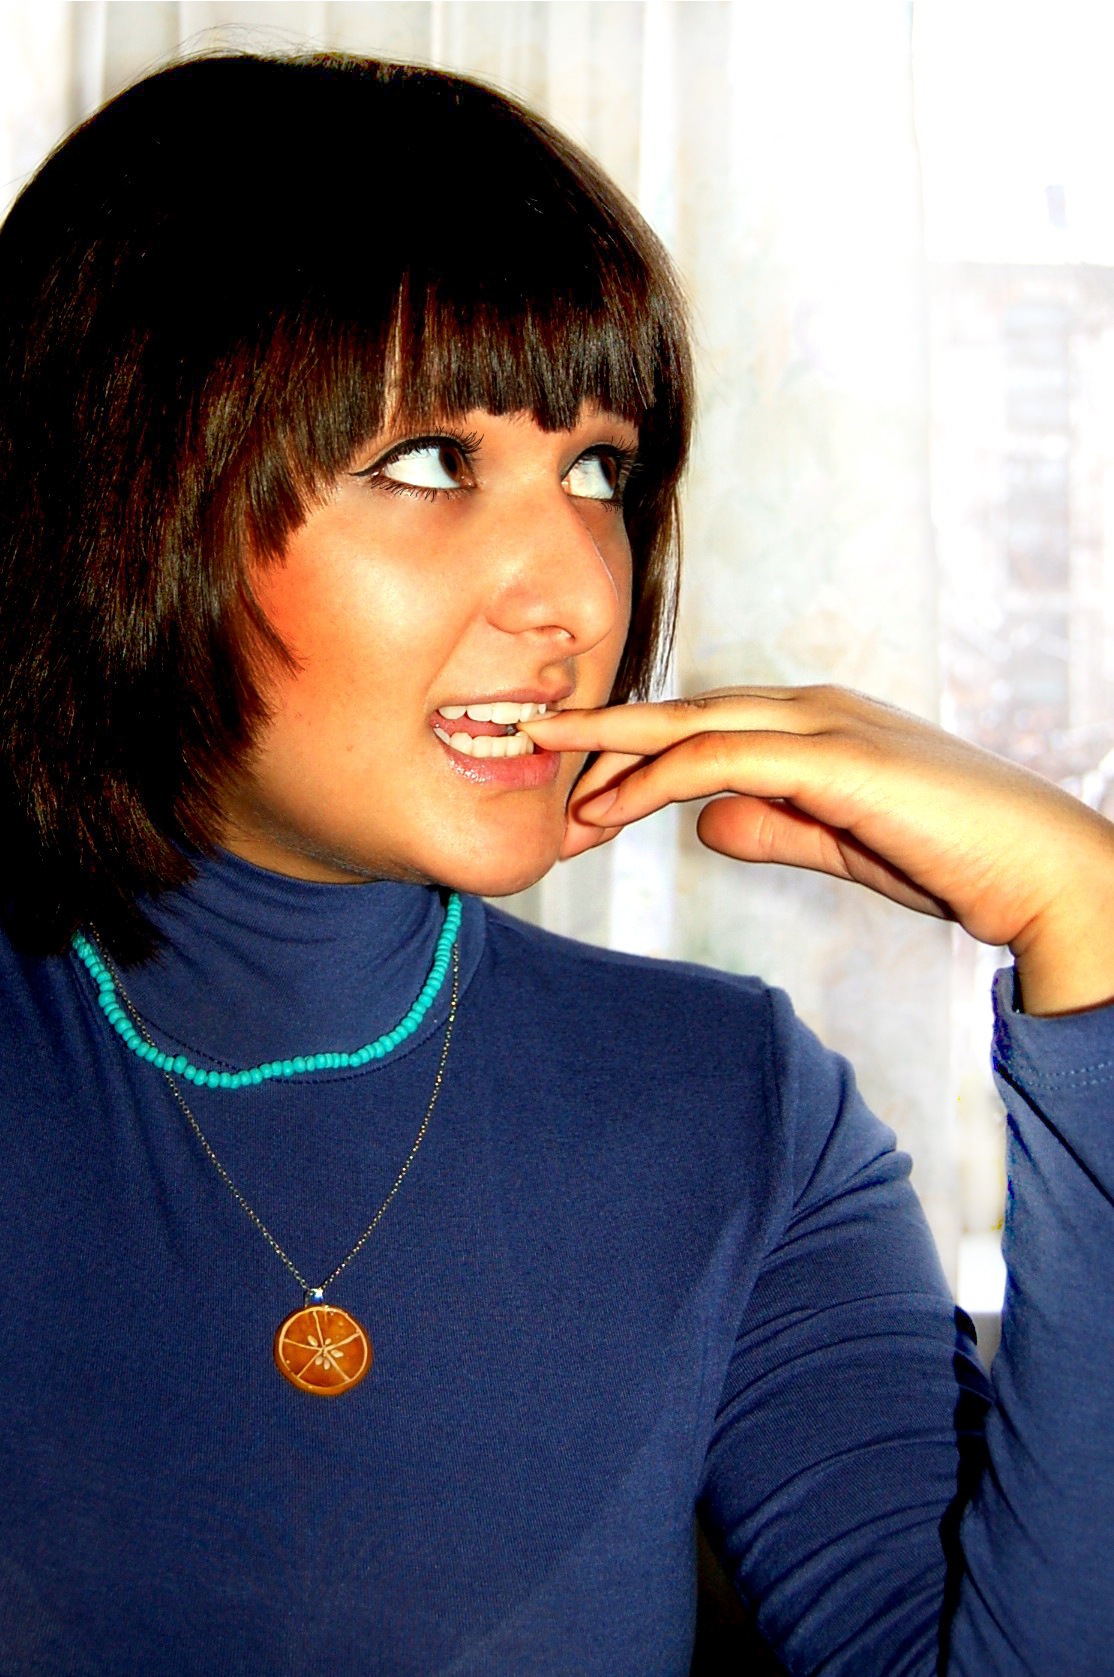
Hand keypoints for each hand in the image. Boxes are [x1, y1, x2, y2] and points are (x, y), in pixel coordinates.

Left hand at [520, 686, 1113, 1016]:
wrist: (1045, 871)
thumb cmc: (952, 856)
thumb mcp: (838, 841)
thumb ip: (773, 825)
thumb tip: (704, 822)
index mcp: (811, 723)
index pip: (699, 728)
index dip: (628, 754)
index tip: (568, 791)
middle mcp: (809, 709)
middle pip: (678, 713)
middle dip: (598, 737)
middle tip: (521, 753)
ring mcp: (823, 725)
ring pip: (688, 724)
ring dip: (608, 754)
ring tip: (540, 781)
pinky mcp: (837, 758)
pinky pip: (722, 759)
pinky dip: (656, 779)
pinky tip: (604, 811)